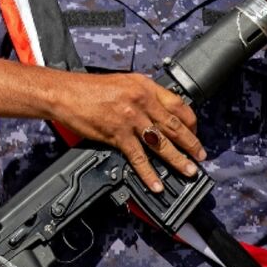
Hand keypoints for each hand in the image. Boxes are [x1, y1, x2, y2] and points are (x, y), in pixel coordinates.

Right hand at [49, 72, 205, 192]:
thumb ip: (144, 95)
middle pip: (174, 125)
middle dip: (191, 143)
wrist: (65, 93)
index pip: (178, 104)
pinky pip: (138, 157)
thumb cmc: (89, 89)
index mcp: (145, 86)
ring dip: (177, 159)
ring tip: (189, 170)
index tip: (195, 132)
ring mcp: (130, 118)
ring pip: (161, 143)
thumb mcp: (124, 82)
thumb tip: (159, 112)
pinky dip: (148, 173)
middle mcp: (142, 101)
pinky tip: (156, 183)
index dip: (190, 121)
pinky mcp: (117, 134)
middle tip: (200, 156)